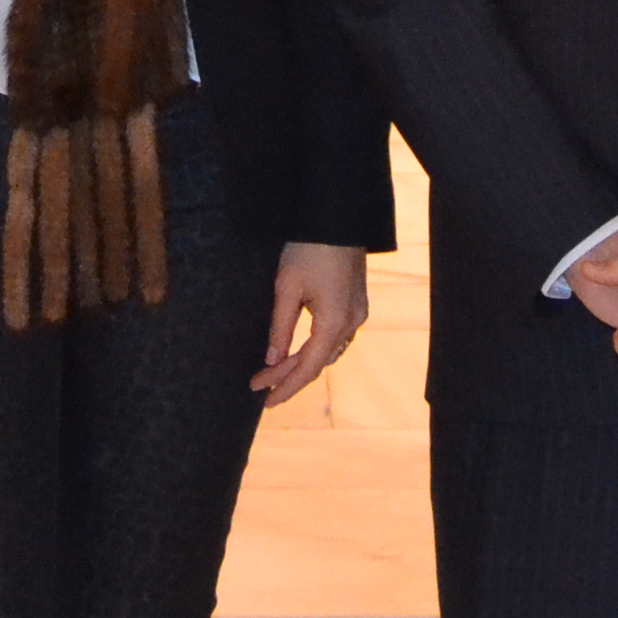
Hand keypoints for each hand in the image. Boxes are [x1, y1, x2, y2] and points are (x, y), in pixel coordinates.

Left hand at [254, 242, 367, 402]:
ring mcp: (357, 313)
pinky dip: (315, 349)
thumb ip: (280, 328)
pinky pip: (336, 337)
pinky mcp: (356, 303)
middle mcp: (351, 323)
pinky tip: (298, 351)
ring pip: (328, 351)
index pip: (308, 367)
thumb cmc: (309, 249)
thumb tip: (272, 360)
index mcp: (334, 322)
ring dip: (302, 363)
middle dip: (288, 376)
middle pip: (319, 362)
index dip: (285, 386)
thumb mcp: (287, 288)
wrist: (338, 218)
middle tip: (259, 387)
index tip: (263, 399)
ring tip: (273, 373)